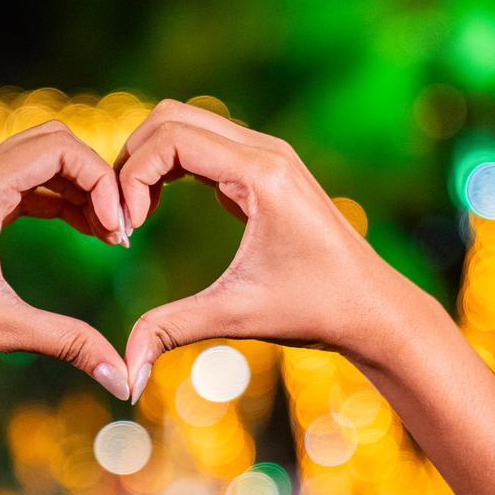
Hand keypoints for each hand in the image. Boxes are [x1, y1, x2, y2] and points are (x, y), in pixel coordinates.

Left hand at [0, 121, 131, 401]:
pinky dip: (55, 201)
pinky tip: (81, 232)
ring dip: (77, 190)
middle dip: (95, 179)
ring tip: (108, 236)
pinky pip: (20, 186)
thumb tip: (125, 381)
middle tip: (120, 230)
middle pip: (52, 143)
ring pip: (37, 163)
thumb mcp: (4, 329)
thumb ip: (72, 343)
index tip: (120, 234)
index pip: (60, 148)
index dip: (103, 183)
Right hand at [117, 100, 415, 399]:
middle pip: (171, 117)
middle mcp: (265, 151)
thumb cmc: (315, 310)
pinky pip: (202, 145)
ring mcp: (267, 155)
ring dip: (149, 162)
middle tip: (122, 219)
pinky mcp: (264, 169)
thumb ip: (171, 331)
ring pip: (185, 124)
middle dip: (133, 161)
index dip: (133, 177)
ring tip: (135, 217)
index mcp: (262, 173)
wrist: (373, 309)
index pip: (172, 139)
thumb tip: (125, 377)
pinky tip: (157, 212)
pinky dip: (170, 167)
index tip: (126, 231)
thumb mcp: (236, 316)